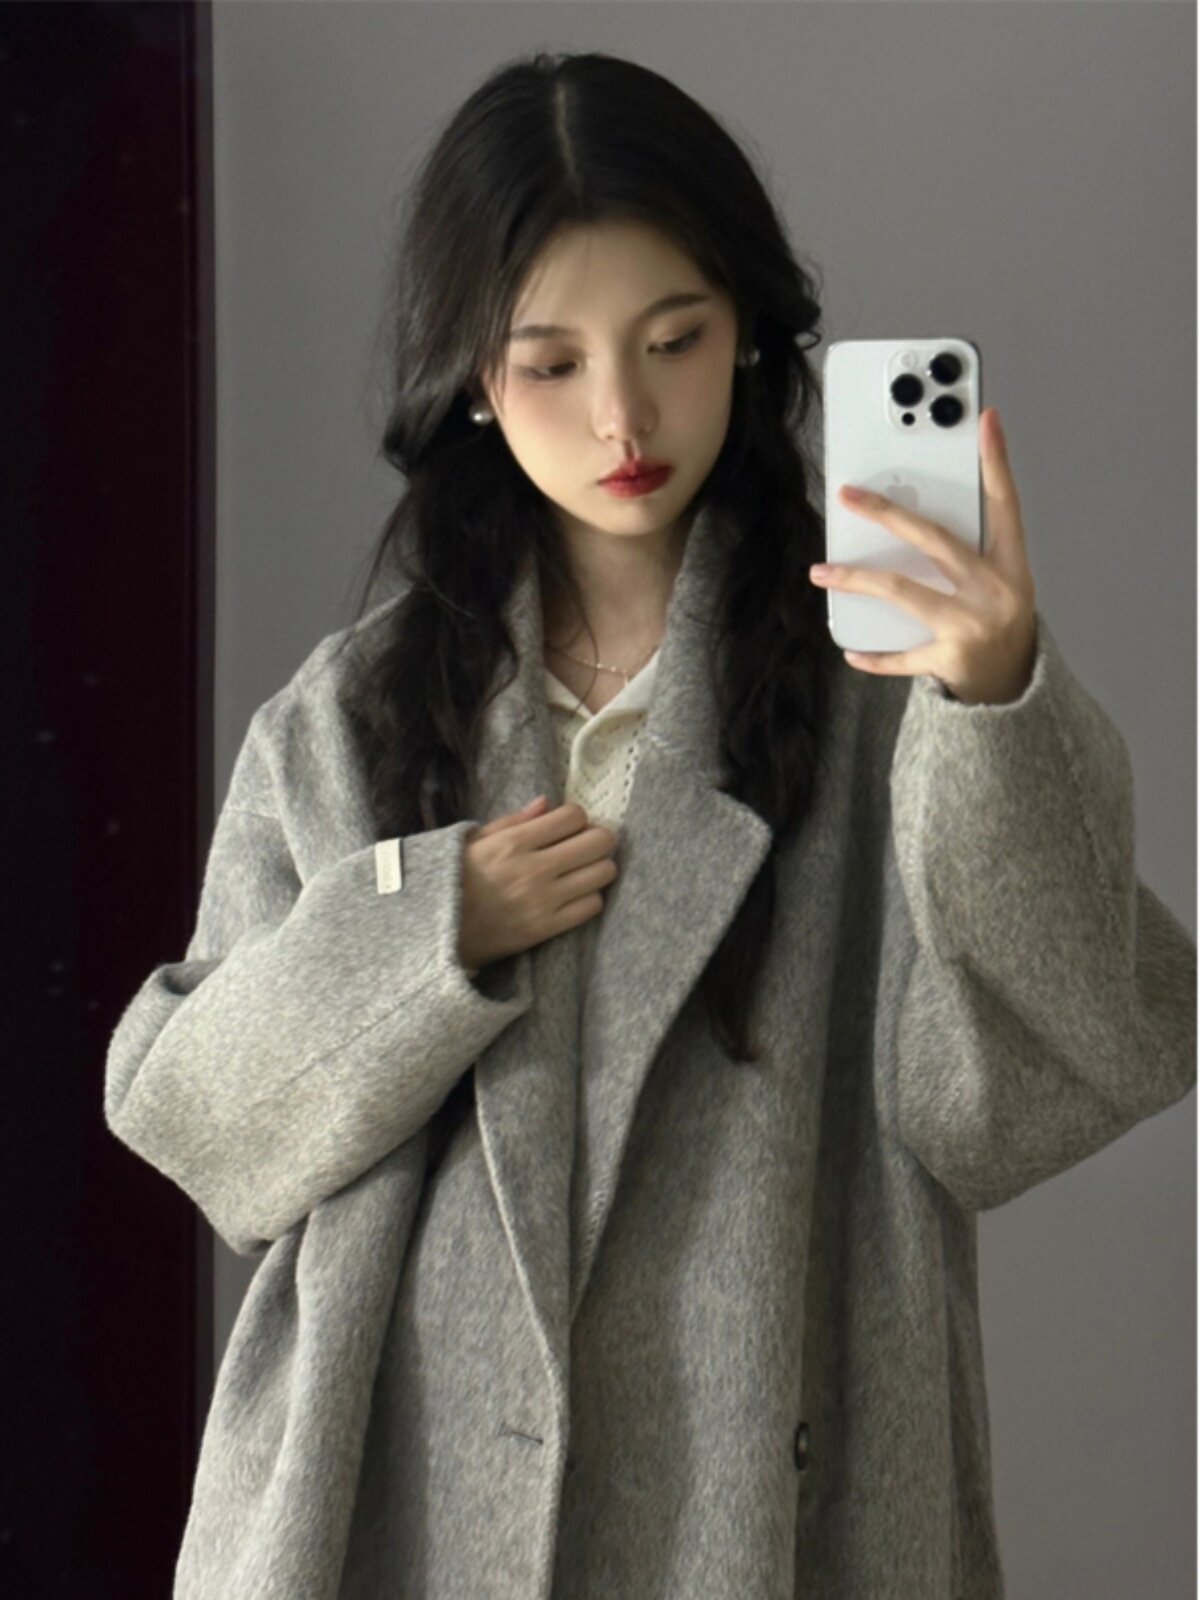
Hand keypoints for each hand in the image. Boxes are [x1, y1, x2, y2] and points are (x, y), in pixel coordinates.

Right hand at [458, 797, 618, 970]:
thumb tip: (546, 803)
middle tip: (585, 846)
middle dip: (597, 839)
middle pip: (599, 842)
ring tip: (581, 871)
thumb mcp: (472, 841)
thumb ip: (512, 821)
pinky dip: (589, 898)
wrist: (436, 931)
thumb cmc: (452, 880)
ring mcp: (543, 900)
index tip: (569, 826)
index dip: (576, 818)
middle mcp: (534, 868)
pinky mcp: (547, 928)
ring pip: (603, 873)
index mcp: (513, 842)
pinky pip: (592, 907)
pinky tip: (574, 896)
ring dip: (597, 868)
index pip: (573, 816)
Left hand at [810, 407, 1037, 705]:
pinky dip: (874, 656)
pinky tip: (850, 649)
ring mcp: (973, 625)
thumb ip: (968, 549)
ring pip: (902, 590)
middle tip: (849, 496)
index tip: (985, 418)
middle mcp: (995, 590)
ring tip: (820, 571)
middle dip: (887, 513)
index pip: (1005, 503)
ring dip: (856, 579)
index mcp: (1011, 564)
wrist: (1015, 686)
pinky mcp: (951, 659)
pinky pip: (902, 656)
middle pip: (933, 539)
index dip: (997, 461)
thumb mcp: (1000, 580)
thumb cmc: (997, 621)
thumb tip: (907, 515)